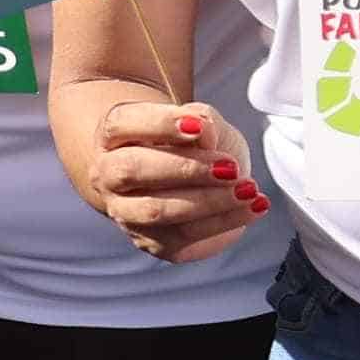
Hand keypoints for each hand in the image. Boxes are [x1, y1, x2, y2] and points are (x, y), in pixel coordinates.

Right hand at [75, 99, 266, 262]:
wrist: (185, 183)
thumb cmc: (189, 147)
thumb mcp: (201, 122)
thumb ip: (201, 118)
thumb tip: (204, 131)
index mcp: (112, 136)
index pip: (122, 123)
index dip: (159, 124)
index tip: (199, 127)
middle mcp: (108, 175)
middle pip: (131, 170)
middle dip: (185, 169)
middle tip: (230, 167)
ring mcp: (124, 211)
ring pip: (156, 210)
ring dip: (208, 201)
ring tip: (247, 190)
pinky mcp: (150, 241)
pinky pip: (183, 235)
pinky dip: (223, 222)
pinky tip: (250, 208)